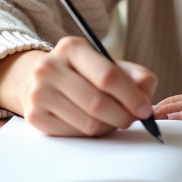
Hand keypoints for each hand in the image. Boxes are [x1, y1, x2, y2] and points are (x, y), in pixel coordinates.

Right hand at [0, 37, 157, 136]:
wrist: (40, 79)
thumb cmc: (82, 73)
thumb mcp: (108, 64)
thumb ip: (134, 75)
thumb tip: (147, 92)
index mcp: (72, 47)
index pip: (107, 76)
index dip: (131, 96)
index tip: (145, 109)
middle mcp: (49, 67)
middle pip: (98, 103)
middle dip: (123, 116)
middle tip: (132, 119)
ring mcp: (39, 92)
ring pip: (88, 123)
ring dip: (108, 126)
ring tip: (112, 119)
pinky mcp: (35, 116)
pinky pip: (74, 134)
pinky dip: (90, 133)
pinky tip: (92, 122)